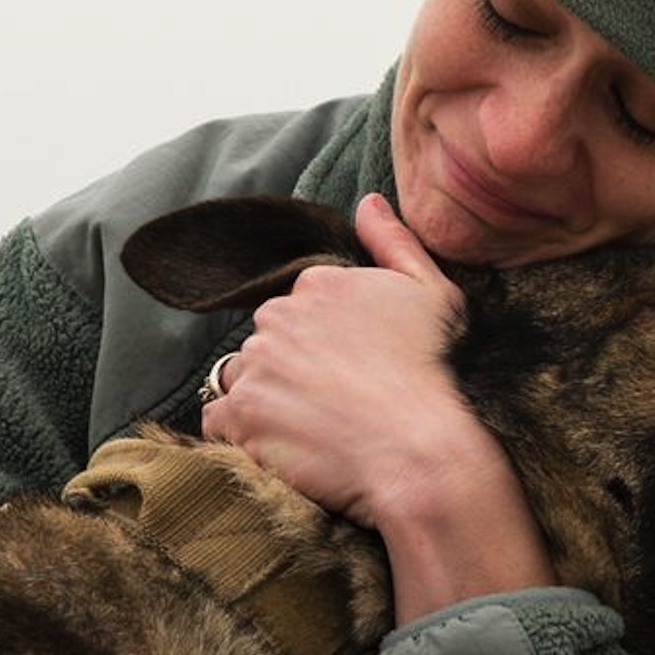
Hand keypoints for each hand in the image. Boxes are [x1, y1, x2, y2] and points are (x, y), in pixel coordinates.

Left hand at [200, 193, 554, 618]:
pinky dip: (242, 435)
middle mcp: (279, 317)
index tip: (351, 369)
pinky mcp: (241, 417)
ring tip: (310, 429)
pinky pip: (219, 421)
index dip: (325, 342)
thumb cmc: (436, 375)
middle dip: (291, 367)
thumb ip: (395, 242)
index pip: (300, 305)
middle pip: (268, 340)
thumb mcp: (435, 295)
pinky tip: (283, 447)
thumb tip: (366, 201)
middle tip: (333, 403)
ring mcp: (256, 367)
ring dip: (265, 399)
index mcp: (320, 282)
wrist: (421, 453)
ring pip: (242, 378)